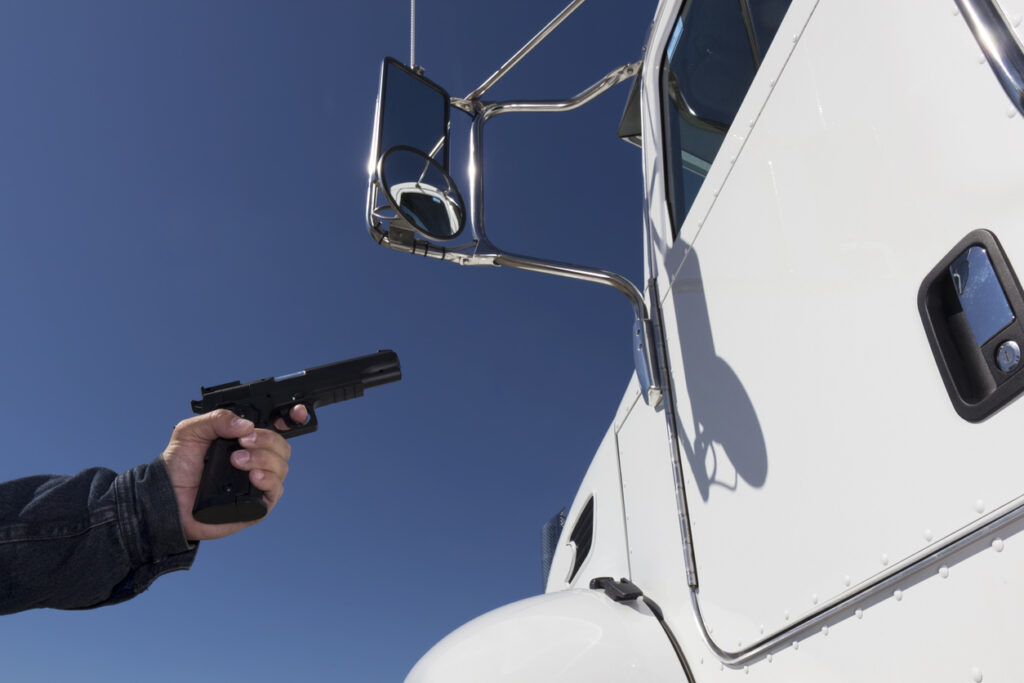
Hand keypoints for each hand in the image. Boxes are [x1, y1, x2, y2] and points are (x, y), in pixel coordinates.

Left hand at [160, 406, 307, 540]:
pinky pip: (276, 491)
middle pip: (283, 446)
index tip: (299, 411)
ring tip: (237, 461)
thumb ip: (217, 419)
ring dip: (264, 459)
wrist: (166, 499)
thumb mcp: (191, 431)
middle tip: (244, 442)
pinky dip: (268, 481)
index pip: (278, 426)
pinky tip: (253, 477)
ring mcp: (258, 482)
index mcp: (245, 439)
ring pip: (282, 467)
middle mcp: (256, 459)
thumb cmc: (179, 465)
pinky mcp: (257, 505)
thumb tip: (246, 425)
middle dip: (267, 441)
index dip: (294, 417)